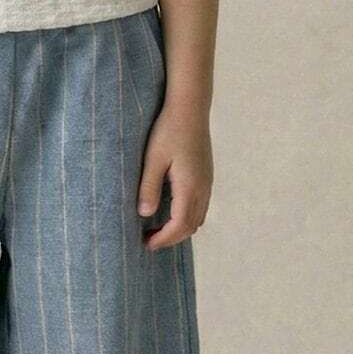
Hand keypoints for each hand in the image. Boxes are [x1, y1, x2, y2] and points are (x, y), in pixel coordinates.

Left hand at [137, 104, 211, 247]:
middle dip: (171, 238)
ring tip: (157, 229)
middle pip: (191, 226)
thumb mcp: (153, 159)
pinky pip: (200, 206)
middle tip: (148, 240)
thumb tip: (145, 214)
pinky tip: (170, 211)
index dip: (163, 239)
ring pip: (198, 217)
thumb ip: (149, 188)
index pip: (179, 226)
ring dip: (180, 229)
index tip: (146, 244)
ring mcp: (207, 182)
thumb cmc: (168, 131)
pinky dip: (187, 217)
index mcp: (189, 187)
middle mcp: (203, 188)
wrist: (190, 109)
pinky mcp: (206, 176)